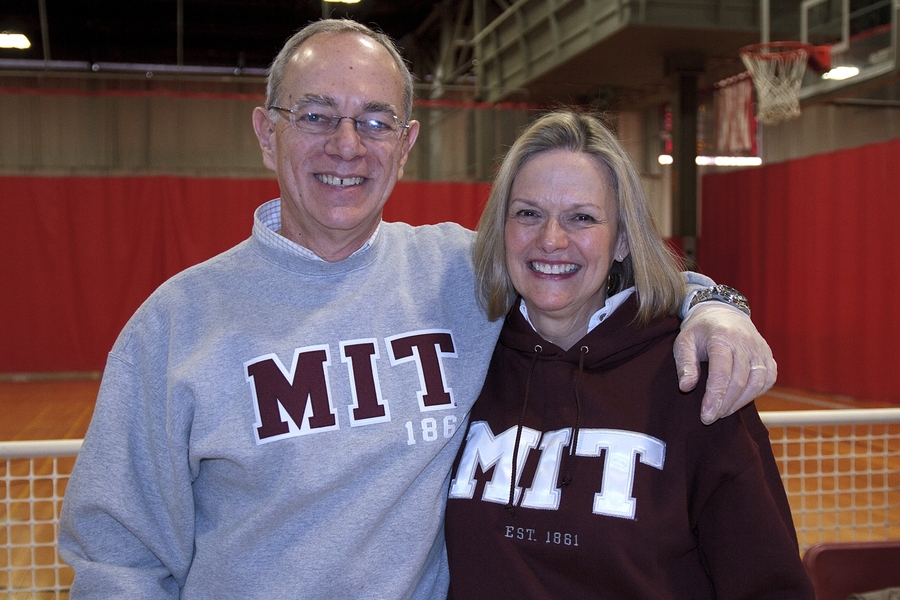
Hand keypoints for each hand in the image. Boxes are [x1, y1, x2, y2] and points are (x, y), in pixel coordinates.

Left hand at [674, 303, 776, 423]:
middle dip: (725, 404)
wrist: (722, 312)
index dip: (715, 397)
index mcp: (722, 337)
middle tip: (710, 418)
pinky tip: (739, 401)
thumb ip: (684, 364)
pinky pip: (767, 380)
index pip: (721, 373)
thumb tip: (686, 387)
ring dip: (740, 402)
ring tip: (722, 412)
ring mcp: (760, 349)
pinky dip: (755, 394)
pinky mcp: (768, 356)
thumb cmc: (699, 330)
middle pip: (739, 381)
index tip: (706, 416)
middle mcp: (745, 342)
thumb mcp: (683, 342)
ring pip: (757, 383)